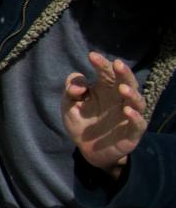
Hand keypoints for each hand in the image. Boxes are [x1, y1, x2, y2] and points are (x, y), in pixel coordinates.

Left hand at [61, 51, 146, 178]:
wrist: (87, 151)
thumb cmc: (81, 122)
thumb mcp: (69, 105)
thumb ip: (70, 90)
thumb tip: (80, 85)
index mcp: (105, 89)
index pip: (106, 73)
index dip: (101, 64)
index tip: (91, 56)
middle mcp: (119, 99)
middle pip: (127, 82)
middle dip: (123, 72)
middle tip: (117, 64)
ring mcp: (127, 115)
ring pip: (137, 101)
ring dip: (131, 94)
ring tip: (122, 88)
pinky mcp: (132, 132)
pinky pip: (138, 124)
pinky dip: (135, 117)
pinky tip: (127, 111)